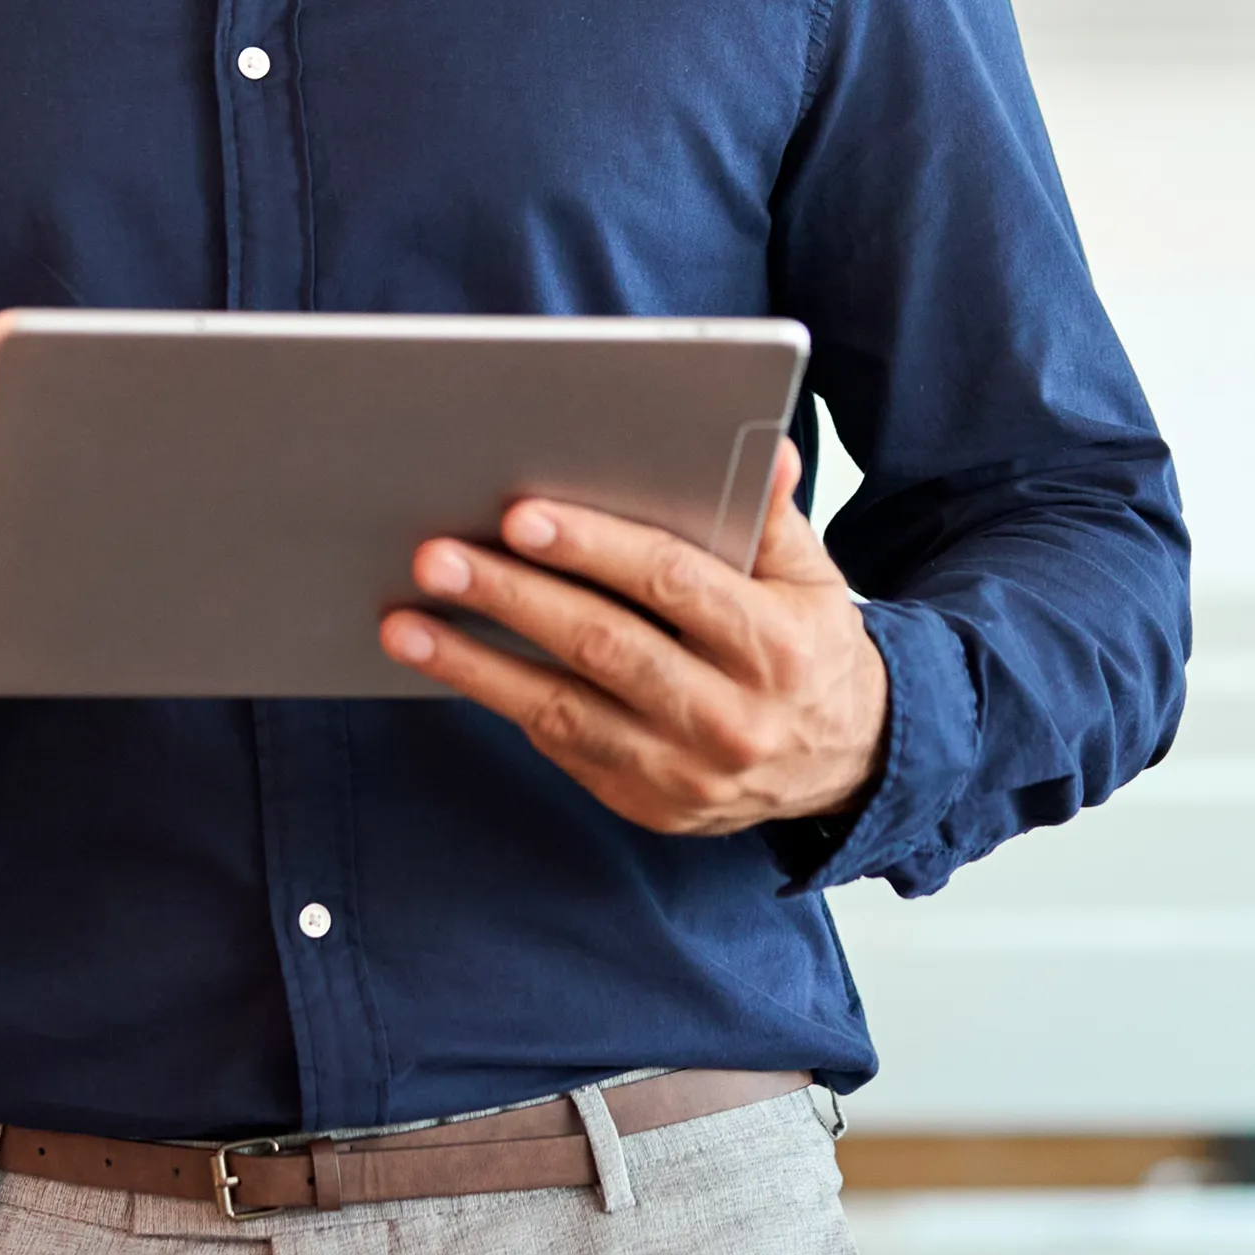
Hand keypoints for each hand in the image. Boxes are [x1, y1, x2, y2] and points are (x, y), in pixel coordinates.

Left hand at [380, 453, 889, 836]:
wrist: (848, 762)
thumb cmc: (808, 643)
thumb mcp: (811, 575)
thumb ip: (773, 514)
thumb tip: (768, 447)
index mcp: (776, 646)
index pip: (673, 584)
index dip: (595, 548)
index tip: (521, 516)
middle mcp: (733, 718)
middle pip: (604, 648)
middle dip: (512, 599)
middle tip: (436, 559)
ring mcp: (688, 774)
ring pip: (564, 712)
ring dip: (475, 667)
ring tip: (405, 625)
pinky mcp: (651, 806)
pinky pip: (565, 749)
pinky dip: (505, 703)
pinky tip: (453, 664)